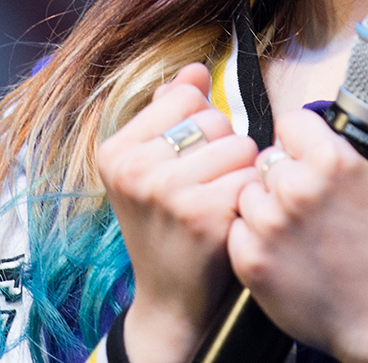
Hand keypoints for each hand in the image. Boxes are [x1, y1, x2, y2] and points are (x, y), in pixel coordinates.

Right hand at [97, 63, 258, 362]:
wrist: (169, 298)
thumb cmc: (166, 226)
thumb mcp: (149, 169)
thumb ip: (168, 115)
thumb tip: (194, 69)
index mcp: (116, 151)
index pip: (185, 96)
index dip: (200, 124)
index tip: (189, 158)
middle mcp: (135, 168)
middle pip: (215, 120)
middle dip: (223, 149)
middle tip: (207, 186)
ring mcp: (167, 192)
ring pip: (239, 146)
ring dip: (242, 172)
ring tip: (221, 199)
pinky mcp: (203, 215)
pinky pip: (251, 177)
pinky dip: (252, 196)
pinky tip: (234, 217)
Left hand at [228, 107, 367, 362]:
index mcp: (331, 160)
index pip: (291, 122)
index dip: (303, 137)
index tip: (310, 153)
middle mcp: (294, 188)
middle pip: (267, 158)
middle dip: (285, 173)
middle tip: (308, 198)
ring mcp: (269, 226)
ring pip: (248, 193)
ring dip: (266, 204)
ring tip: (295, 226)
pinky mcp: (252, 260)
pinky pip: (238, 230)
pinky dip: (254, 238)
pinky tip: (283, 249)